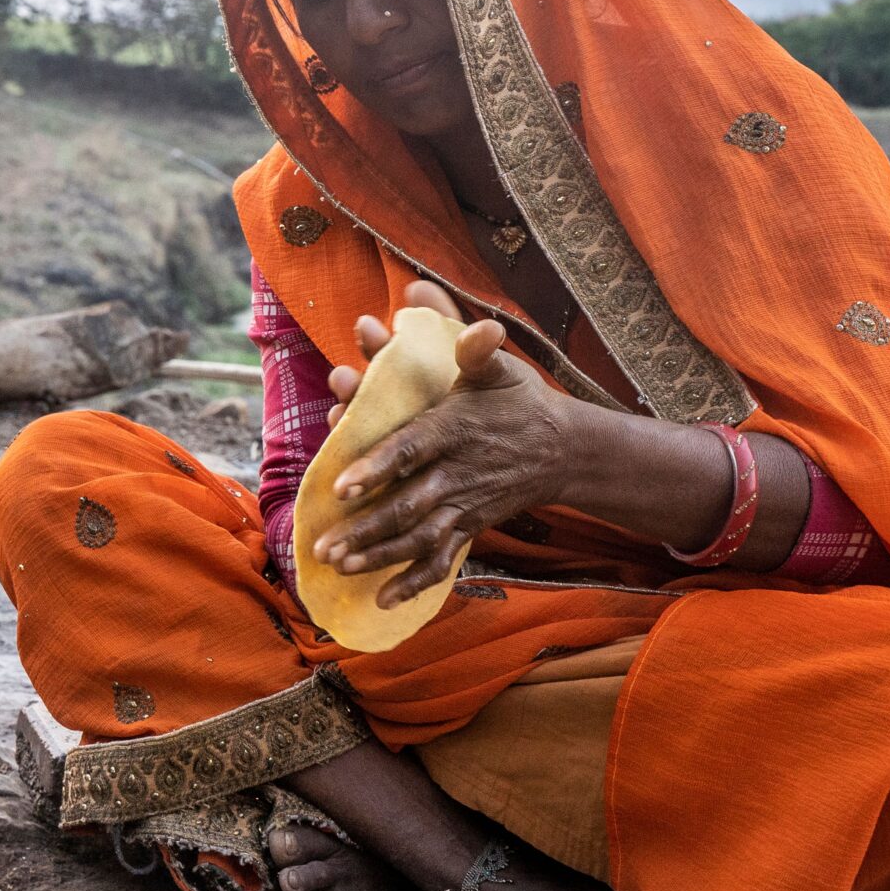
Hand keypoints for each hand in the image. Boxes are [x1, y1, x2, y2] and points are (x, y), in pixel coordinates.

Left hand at [314, 281, 576, 608]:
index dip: (376, 468)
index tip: (342, 485)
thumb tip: (416, 288)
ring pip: (418, 536)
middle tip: (324, 545)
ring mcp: (464, 503)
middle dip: (365, 528)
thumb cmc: (516, 400)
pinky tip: (383, 602)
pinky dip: (415, 582)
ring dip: (377, 556)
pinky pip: (442, 558)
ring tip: (337, 568)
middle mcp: (457, 472)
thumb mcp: (493, 363)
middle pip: (408, 504)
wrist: (564, 448)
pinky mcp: (471, 526)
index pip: (409, 449)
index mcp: (453, 428)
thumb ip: (453, 333)